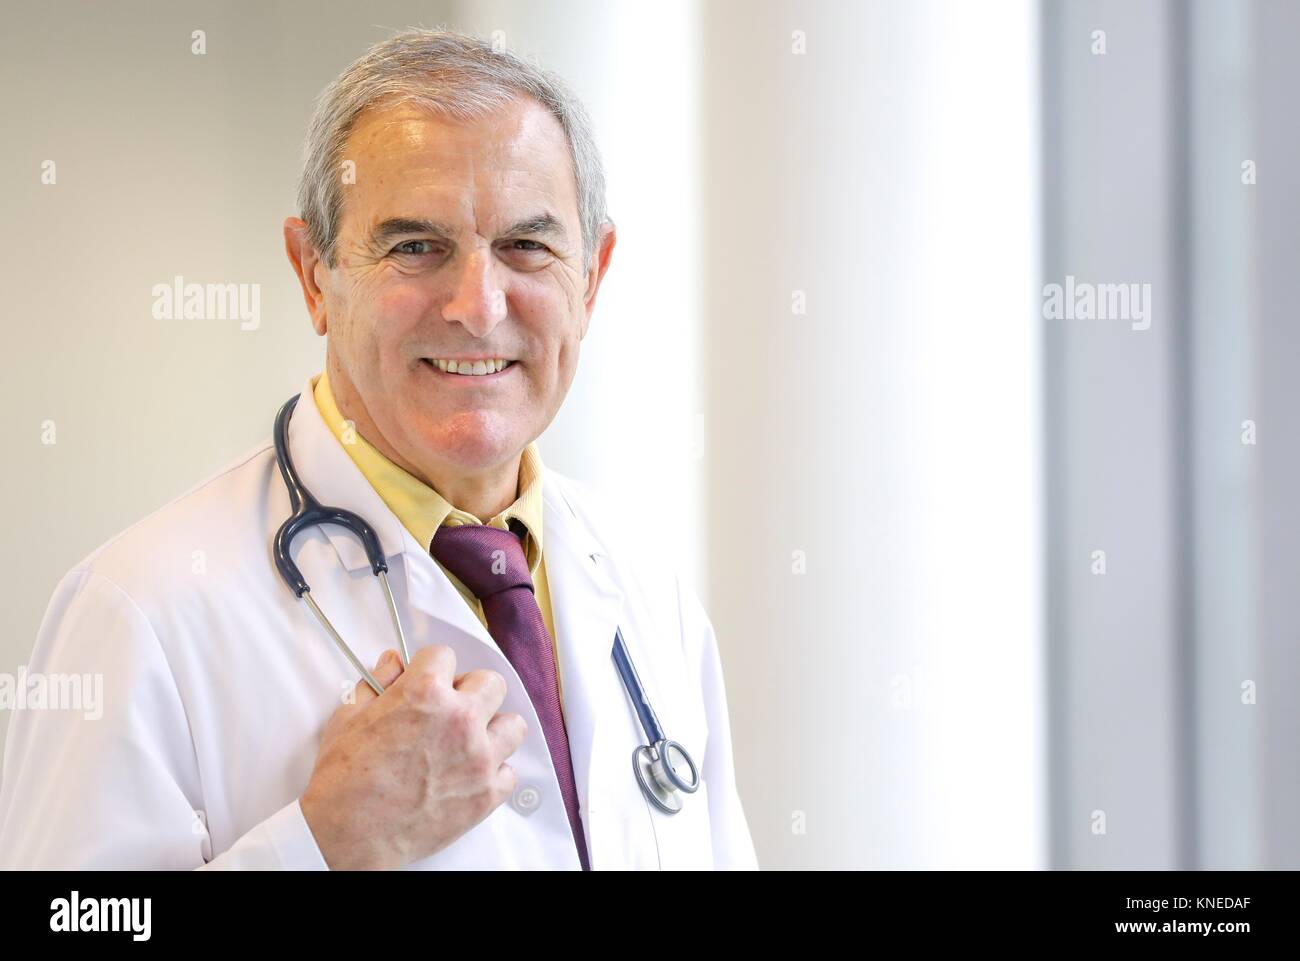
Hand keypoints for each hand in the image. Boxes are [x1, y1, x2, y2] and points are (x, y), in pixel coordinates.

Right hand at [299, 645, 526, 869]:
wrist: (348, 834)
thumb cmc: (344, 779)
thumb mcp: (350, 717)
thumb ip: (378, 683)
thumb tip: (394, 663)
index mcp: (425, 693)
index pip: (445, 655)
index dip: (432, 668)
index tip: (429, 679)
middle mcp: (459, 719)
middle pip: (490, 683)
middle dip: (470, 691)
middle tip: (452, 709)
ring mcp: (478, 757)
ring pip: (512, 725)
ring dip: (492, 730)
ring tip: (470, 742)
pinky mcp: (486, 794)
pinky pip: (509, 773)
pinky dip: (493, 774)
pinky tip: (470, 776)